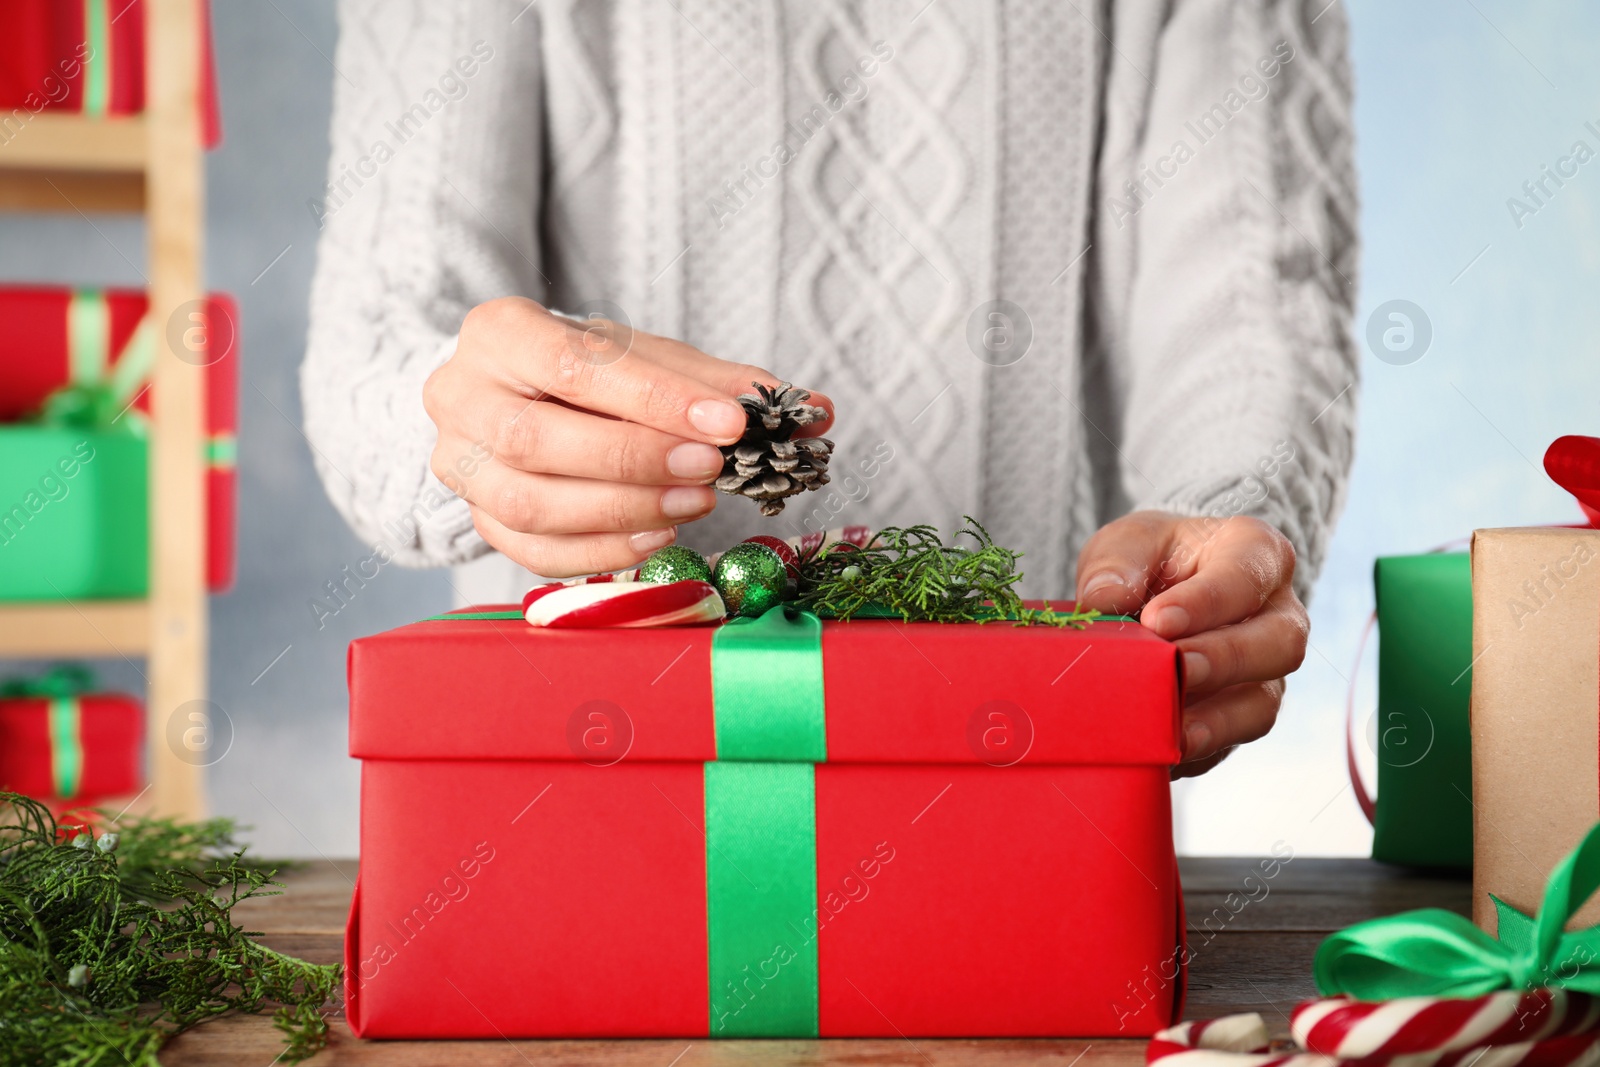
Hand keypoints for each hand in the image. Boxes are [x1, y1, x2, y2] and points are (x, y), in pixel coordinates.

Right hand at [424, 297, 832, 576]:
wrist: (516, 395)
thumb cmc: (591, 372)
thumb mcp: (651, 358)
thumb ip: (723, 383)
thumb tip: (817, 411)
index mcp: (499, 331)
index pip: (573, 366)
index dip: (655, 400)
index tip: (729, 423)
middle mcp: (460, 394)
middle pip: (537, 439)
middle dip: (635, 459)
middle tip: (711, 469)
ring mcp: (457, 462)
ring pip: (529, 502)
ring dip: (623, 510)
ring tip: (694, 502)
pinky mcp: (474, 516)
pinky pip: (532, 550)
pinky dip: (600, 551)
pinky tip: (657, 537)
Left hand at [1073, 511, 1307, 776]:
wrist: (1154, 594)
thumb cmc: (1149, 561)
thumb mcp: (1128, 542)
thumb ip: (1117, 562)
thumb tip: (1104, 598)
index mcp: (1256, 554)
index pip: (1245, 577)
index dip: (1205, 602)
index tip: (1158, 620)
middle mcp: (1278, 615)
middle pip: (1278, 643)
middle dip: (1225, 661)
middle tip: (1176, 671)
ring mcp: (1266, 672)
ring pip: (1263, 703)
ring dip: (1219, 721)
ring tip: (1175, 730)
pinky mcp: (1241, 716)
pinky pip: (1232, 742)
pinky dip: (1199, 749)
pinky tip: (1166, 751)